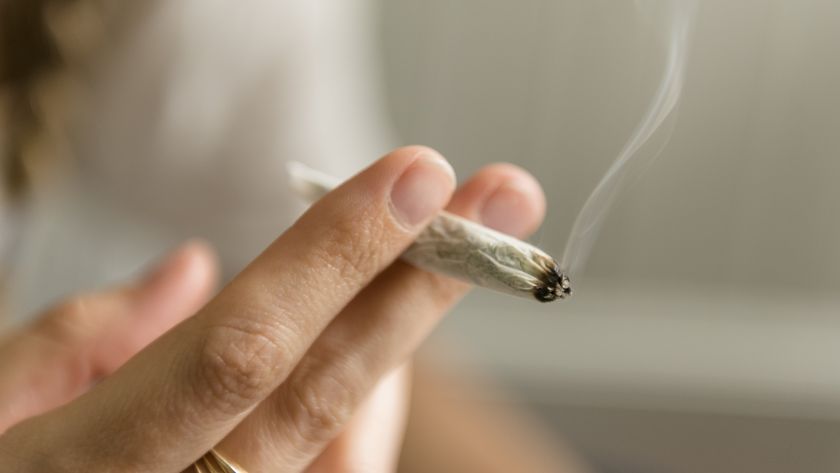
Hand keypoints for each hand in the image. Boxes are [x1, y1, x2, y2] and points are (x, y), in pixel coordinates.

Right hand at [0, 147, 544, 471]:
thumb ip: (79, 338)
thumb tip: (191, 269)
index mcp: (96, 462)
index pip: (245, 337)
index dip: (337, 253)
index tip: (416, 177)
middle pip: (325, 385)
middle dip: (421, 282)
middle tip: (502, 200)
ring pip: (343, 436)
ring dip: (404, 333)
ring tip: (446, 253)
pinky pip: (332, 466)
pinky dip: (364, 405)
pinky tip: (380, 342)